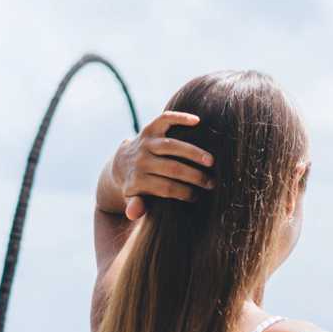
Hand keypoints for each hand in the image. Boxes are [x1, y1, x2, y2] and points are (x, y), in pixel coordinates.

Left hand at [100, 110, 215, 218]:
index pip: (165, 188)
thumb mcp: (133, 198)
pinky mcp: (149, 129)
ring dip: (193, 153)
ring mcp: (145, 142)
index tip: (197, 197)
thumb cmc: (136, 186)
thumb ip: (135, 205)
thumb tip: (133, 213)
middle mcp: (140, 159)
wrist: (121, 164)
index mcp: (137, 180)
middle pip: (171, 168)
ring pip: (171, 146)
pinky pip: (164, 120)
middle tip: (211, 183)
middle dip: (194, 176)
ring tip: (211, 162)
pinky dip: (180, 118)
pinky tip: (198, 121)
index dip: (183, 193)